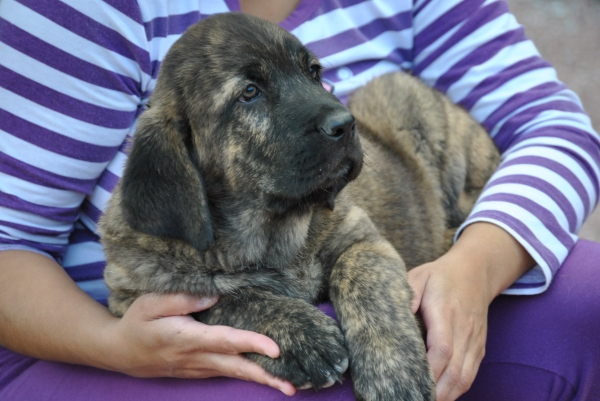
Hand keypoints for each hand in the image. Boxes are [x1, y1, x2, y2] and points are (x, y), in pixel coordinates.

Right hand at [105, 293, 295, 394]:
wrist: (120, 351)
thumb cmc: (137, 323)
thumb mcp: (151, 303)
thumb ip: (183, 299)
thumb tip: (215, 296)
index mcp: (187, 339)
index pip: (225, 341)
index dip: (251, 343)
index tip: (275, 348)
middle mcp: (196, 358)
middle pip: (236, 368)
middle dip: (266, 377)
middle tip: (293, 386)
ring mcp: (198, 368)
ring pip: (234, 374)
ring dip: (261, 380)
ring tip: (289, 386)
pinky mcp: (198, 371)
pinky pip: (227, 374)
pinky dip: (247, 376)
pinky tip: (265, 376)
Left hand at [407, 223, 533, 400]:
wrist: (476, 271)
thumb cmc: (440, 275)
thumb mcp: (419, 276)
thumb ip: (407, 294)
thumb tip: (395, 316)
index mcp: (445, 312)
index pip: (441, 348)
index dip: (429, 369)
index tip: (411, 380)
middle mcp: (463, 330)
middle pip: (454, 370)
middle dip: (436, 391)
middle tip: (413, 399)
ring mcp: (474, 341)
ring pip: (464, 377)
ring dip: (446, 395)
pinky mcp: (478, 348)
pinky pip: (470, 375)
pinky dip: (457, 390)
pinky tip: (441, 396)